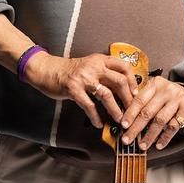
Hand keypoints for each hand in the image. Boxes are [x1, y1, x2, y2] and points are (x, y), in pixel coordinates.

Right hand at [23, 52, 137, 128]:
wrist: (47, 69)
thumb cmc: (69, 70)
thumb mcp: (90, 65)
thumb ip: (104, 72)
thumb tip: (123, 88)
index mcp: (100, 60)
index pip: (124, 67)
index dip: (133, 81)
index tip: (136, 93)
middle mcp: (94, 66)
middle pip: (119, 81)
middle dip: (128, 99)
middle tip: (132, 110)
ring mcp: (84, 78)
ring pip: (107, 95)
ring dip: (115, 110)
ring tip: (119, 119)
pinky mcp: (73, 89)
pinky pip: (89, 105)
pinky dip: (96, 116)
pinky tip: (99, 123)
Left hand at [117, 78, 183, 150]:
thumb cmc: (167, 98)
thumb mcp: (155, 95)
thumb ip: (142, 104)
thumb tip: (125, 123)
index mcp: (154, 85)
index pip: (139, 100)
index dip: (130, 113)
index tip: (123, 125)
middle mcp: (165, 90)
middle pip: (148, 111)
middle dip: (136, 128)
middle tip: (127, 139)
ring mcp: (177, 99)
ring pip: (160, 120)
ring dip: (149, 135)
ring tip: (142, 145)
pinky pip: (173, 126)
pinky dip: (165, 137)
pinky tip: (159, 145)